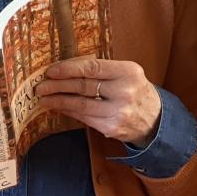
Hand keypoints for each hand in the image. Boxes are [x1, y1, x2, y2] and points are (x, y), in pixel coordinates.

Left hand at [36, 57, 160, 147]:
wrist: (156, 119)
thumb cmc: (134, 90)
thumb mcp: (125, 73)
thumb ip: (100, 69)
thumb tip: (63, 68)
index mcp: (128, 72)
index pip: (91, 68)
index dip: (67, 69)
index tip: (50, 71)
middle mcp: (125, 92)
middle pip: (83, 86)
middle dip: (57, 85)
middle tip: (40, 85)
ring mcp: (119, 112)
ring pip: (80, 104)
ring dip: (58, 100)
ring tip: (43, 98)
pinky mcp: (112, 127)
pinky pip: (83, 117)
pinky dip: (68, 110)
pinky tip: (57, 106)